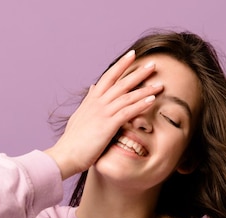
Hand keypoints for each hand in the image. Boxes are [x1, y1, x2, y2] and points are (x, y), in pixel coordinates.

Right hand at [45, 50, 162, 178]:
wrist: (66, 154)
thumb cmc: (72, 141)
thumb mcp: (79, 116)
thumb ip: (88, 101)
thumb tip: (93, 87)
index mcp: (91, 101)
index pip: (108, 77)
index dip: (120, 65)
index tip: (132, 55)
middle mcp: (97, 103)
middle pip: (120, 82)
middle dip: (137, 72)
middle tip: (153, 63)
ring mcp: (102, 113)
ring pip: (127, 96)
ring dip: (145, 89)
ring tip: (159, 84)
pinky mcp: (107, 125)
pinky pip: (127, 111)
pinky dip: (140, 105)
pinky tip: (152, 100)